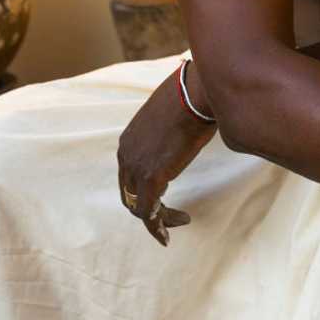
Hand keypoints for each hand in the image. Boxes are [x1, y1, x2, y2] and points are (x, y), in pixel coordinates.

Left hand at [117, 69, 217, 244]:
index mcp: (128, 142)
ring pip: (139, 208)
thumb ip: (166, 134)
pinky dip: (160, 225)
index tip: (164, 201)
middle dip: (151, 211)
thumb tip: (182, 134)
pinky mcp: (151, 177)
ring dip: (159, 220)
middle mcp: (125, 156)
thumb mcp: (170, 120)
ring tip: (181, 220)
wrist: (194, 94)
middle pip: (130, 196)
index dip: (144, 194)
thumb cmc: (189, 100)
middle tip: (174, 217)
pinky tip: (177, 224)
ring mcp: (136, 167)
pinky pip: (149, 212)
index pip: (129, 178)